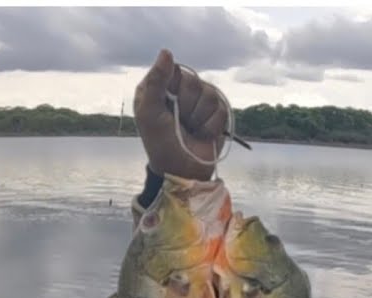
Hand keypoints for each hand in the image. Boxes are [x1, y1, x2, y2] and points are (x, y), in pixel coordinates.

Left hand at [133, 49, 228, 181]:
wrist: (182, 171)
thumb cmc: (161, 144)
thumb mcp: (150, 113)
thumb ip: (156, 82)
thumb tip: (167, 52)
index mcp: (160, 88)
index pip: (175, 70)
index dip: (174, 88)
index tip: (167, 105)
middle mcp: (180, 91)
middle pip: (194, 82)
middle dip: (187, 107)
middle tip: (179, 122)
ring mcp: (200, 102)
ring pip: (209, 94)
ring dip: (199, 118)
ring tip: (191, 130)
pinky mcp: (217, 114)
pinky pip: (221, 109)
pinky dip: (210, 126)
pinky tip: (202, 134)